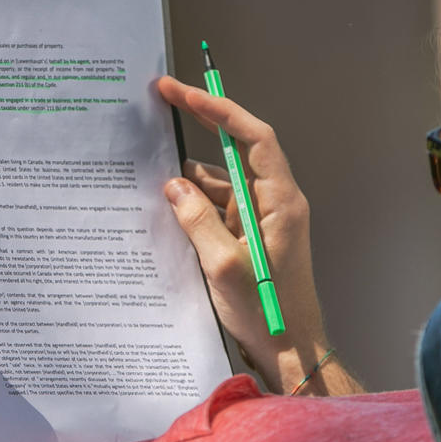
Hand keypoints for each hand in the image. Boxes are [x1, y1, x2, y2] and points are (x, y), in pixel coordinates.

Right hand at [155, 76, 331, 392]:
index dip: (219, 109)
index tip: (184, 91)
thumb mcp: (222, 264)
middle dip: (201, 126)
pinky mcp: (250, 239)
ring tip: (150, 171)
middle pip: (236, 152)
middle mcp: (275, 203)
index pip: (254, 137)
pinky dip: (194, 205)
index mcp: (281, 201)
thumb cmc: (267, 312)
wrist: (290, 351)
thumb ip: (196, 218)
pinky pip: (219, 209)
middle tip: (162, 101)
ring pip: (222, 183)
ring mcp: (262, 221)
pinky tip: (165, 208)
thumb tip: (174, 184)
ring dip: (191, 178)